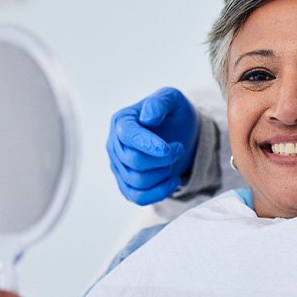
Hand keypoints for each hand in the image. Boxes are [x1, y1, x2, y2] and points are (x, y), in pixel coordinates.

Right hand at [107, 87, 199, 204]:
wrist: (181, 135)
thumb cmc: (174, 115)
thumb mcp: (172, 99)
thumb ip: (160, 102)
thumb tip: (147, 118)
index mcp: (122, 121)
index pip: (127, 135)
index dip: (147, 144)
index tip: (167, 149)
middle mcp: (114, 145)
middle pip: (134, 161)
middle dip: (163, 158)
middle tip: (178, 148)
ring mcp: (118, 166)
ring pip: (137, 181)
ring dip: (163, 173)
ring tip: (175, 160)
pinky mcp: (126, 184)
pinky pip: (138, 197)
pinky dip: (159, 192)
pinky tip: (174, 180)